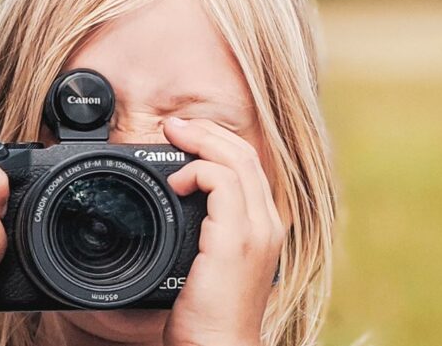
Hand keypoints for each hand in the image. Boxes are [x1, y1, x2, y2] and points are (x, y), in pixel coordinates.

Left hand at [162, 117, 284, 345]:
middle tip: (175, 126)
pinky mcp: (237, 239)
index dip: (220, 144)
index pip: (250, 168)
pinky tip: (177, 182)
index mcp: (265, 227)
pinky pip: (223, 183)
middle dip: (209, 132)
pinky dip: (197, 171)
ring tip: (173, 136)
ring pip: (238, 160)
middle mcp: (268, 224)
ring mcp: (257, 230)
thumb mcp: (212, 263)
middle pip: (247, 155)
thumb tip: (179, 203)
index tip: (187, 137)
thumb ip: (207, 231)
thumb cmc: (210, 315)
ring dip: (202, 141)